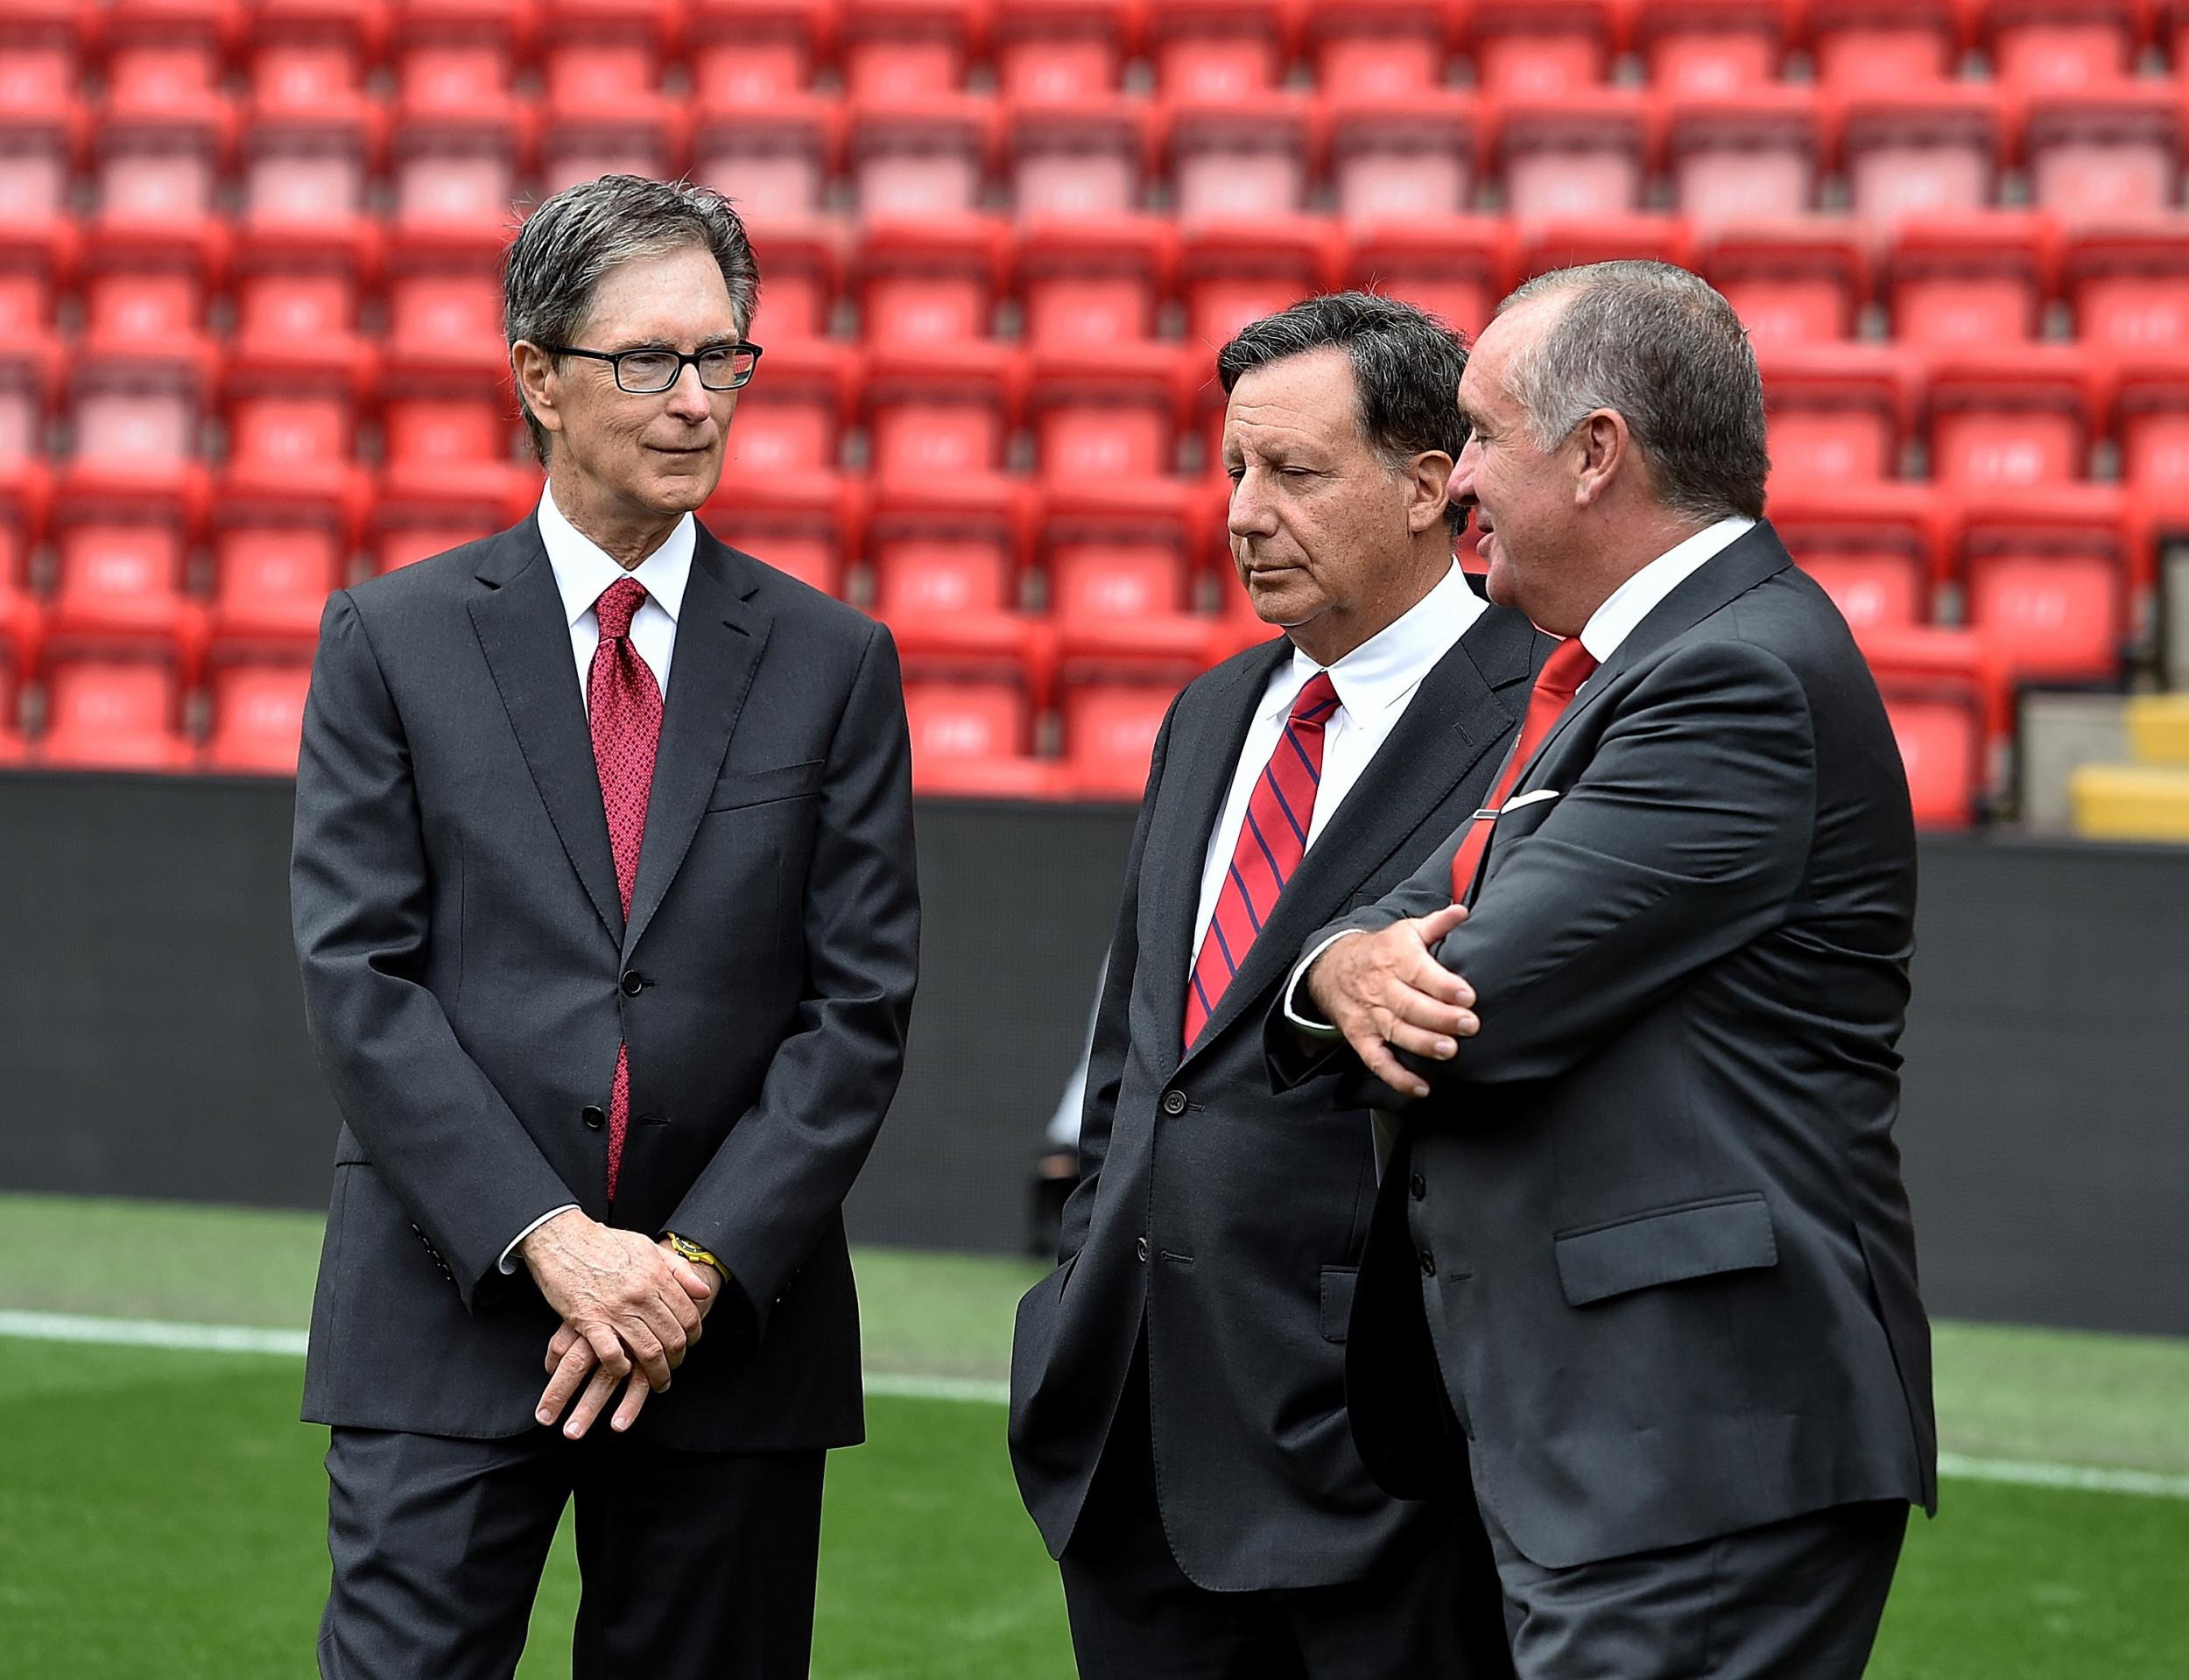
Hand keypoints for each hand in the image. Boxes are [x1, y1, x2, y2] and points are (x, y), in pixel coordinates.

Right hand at [535, 1240, 719, 1438]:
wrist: (563, 1239)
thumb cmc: (604, 1243)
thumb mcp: (648, 1247)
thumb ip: (678, 1269)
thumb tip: (703, 1291)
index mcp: (656, 1276)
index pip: (688, 1315)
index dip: (693, 1335)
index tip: (689, 1344)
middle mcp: (641, 1295)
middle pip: (672, 1337)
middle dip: (678, 1359)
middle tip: (674, 1367)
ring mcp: (615, 1309)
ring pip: (649, 1351)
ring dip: (656, 1373)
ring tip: (657, 1381)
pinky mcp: (589, 1321)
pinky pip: (612, 1354)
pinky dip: (621, 1367)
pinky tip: (624, 1369)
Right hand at [1304, 904, 1478, 1098]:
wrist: (1331, 968)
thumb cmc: (1382, 951)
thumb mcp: (1406, 931)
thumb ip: (1436, 924)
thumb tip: (1462, 911)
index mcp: (1395, 957)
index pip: (1420, 971)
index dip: (1444, 984)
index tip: (1468, 995)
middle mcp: (1381, 987)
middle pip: (1410, 1004)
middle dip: (1440, 1016)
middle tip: (1469, 1025)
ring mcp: (1370, 1015)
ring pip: (1395, 1031)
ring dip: (1422, 1043)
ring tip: (1449, 1051)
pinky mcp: (1361, 1037)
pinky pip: (1377, 1061)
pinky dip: (1397, 1077)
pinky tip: (1421, 1088)